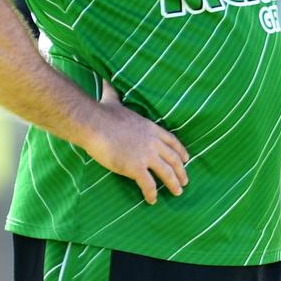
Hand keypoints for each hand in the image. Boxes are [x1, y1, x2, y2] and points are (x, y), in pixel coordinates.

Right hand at [83, 83, 189, 204]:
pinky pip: (149, 185)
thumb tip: (106, 80)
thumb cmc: (102, 113)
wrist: (94, 124)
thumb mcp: (114, 100)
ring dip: (174, 184)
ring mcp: (146, 155)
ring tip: (177, 192)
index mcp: (150, 127)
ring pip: (167, 173)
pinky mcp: (135, 167)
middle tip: (185, 181)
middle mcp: (152, 142)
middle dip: (181, 171)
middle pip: (173, 158)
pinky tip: (152, 200)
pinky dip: (152, 193)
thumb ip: (114, 93)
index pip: (172, 141)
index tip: (186, 159)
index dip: (181, 151)